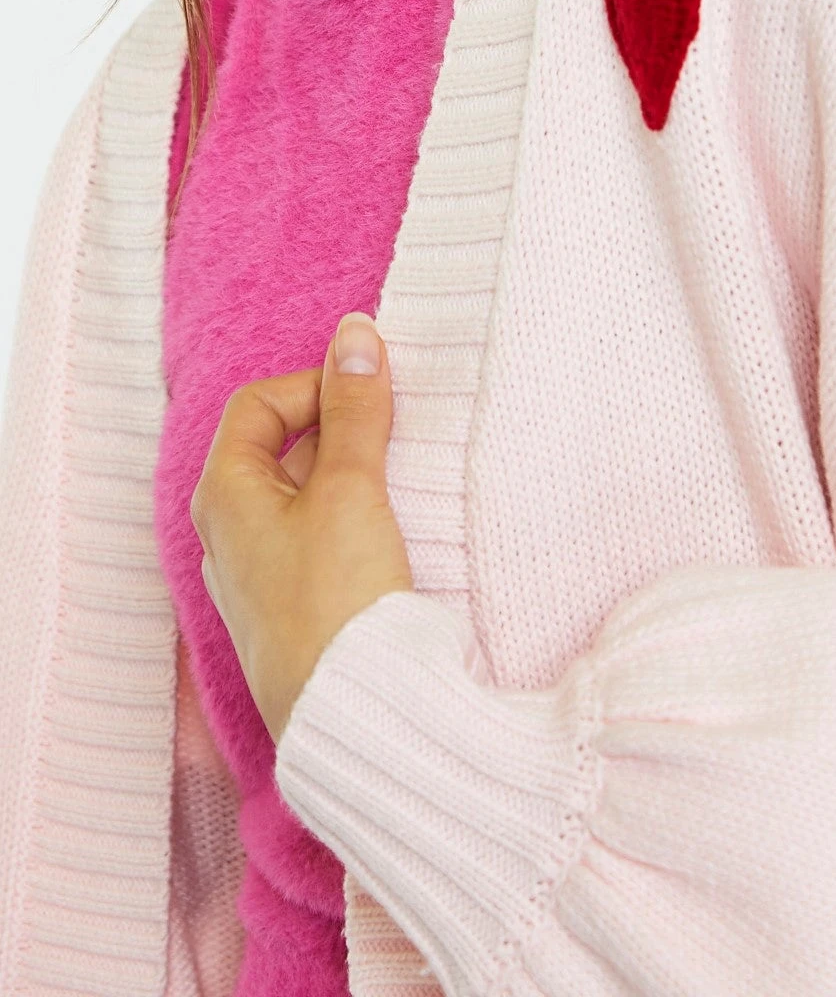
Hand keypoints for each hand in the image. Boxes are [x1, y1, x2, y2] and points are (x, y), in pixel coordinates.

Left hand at [190, 312, 414, 746]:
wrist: (352, 716)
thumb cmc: (337, 601)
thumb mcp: (351, 488)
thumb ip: (355, 409)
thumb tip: (354, 334)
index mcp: (223, 495)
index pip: (258, 404)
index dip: (315, 386)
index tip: (372, 397)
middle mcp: (229, 534)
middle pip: (280, 448)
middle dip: (338, 430)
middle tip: (393, 433)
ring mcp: (259, 578)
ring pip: (303, 496)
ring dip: (349, 477)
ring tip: (398, 481)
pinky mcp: (294, 612)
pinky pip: (317, 541)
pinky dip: (353, 521)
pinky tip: (392, 534)